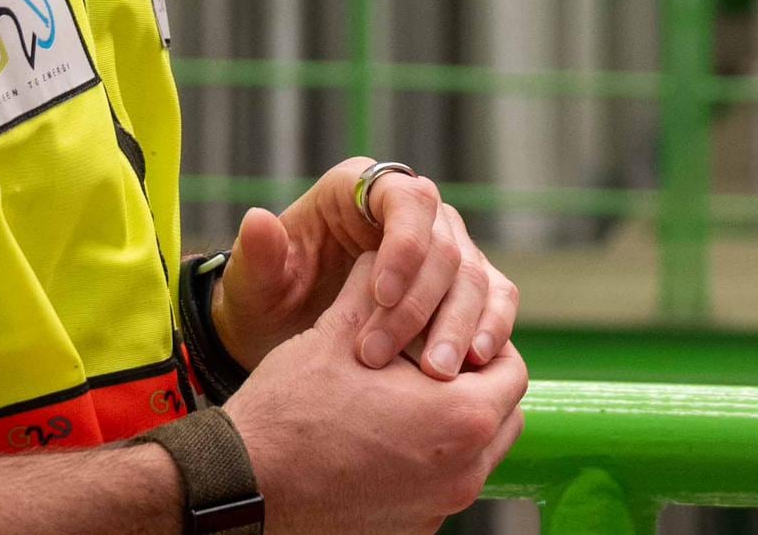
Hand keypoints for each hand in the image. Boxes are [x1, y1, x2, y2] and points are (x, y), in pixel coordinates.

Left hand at [212, 159, 517, 378]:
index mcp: (362, 191)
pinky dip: (493, 325)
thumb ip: (257, 256)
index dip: (403, 245)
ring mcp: (443, 248)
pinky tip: (478, 359)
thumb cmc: (269, 301)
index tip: (380, 297)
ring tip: (439, 371)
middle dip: (427, 301)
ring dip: (462, 322)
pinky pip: (494, 297)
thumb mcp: (252, 283)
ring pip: (475, 273)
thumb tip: (259, 220)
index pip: (404, 201)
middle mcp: (411, 212)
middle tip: (401, 355)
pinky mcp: (462, 287)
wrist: (286, 339)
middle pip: (445, 243)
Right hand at [224, 254, 527, 534]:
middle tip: (432, 362)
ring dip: (455, 424)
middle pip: (504, 416)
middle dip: (476, 385)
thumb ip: (378, 288)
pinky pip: (443, 487)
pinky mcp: (415, 531)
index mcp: (461, 418)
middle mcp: (464, 473)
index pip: (512, 370)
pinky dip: (429, 461)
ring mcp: (440, 509)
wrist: (246, 486)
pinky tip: (384, 438)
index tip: (448, 332)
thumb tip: (387, 250)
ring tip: (406, 399)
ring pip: (478, 455)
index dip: (482, 342)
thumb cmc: (292, 410)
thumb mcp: (338, 332)